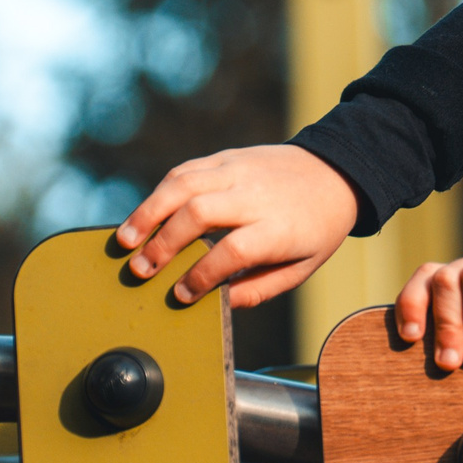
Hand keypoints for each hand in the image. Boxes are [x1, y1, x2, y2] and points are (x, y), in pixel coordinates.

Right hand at [115, 144, 361, 308]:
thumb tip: (217, 304)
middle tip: (141, 271)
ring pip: (184, 184)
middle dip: (164, 244)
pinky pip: (186, 170)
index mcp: (280, 227)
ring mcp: (240, 170)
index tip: (181, 295)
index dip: (201, 275)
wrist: (337, 172)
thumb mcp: (302, 266)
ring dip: (148, 213)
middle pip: (200, 213)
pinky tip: (144, 216)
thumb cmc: (316, 228)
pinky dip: (160, 193)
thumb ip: (259, 289)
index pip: (233, 251)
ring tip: (124, 241)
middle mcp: (257, 195)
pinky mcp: (228, 157)